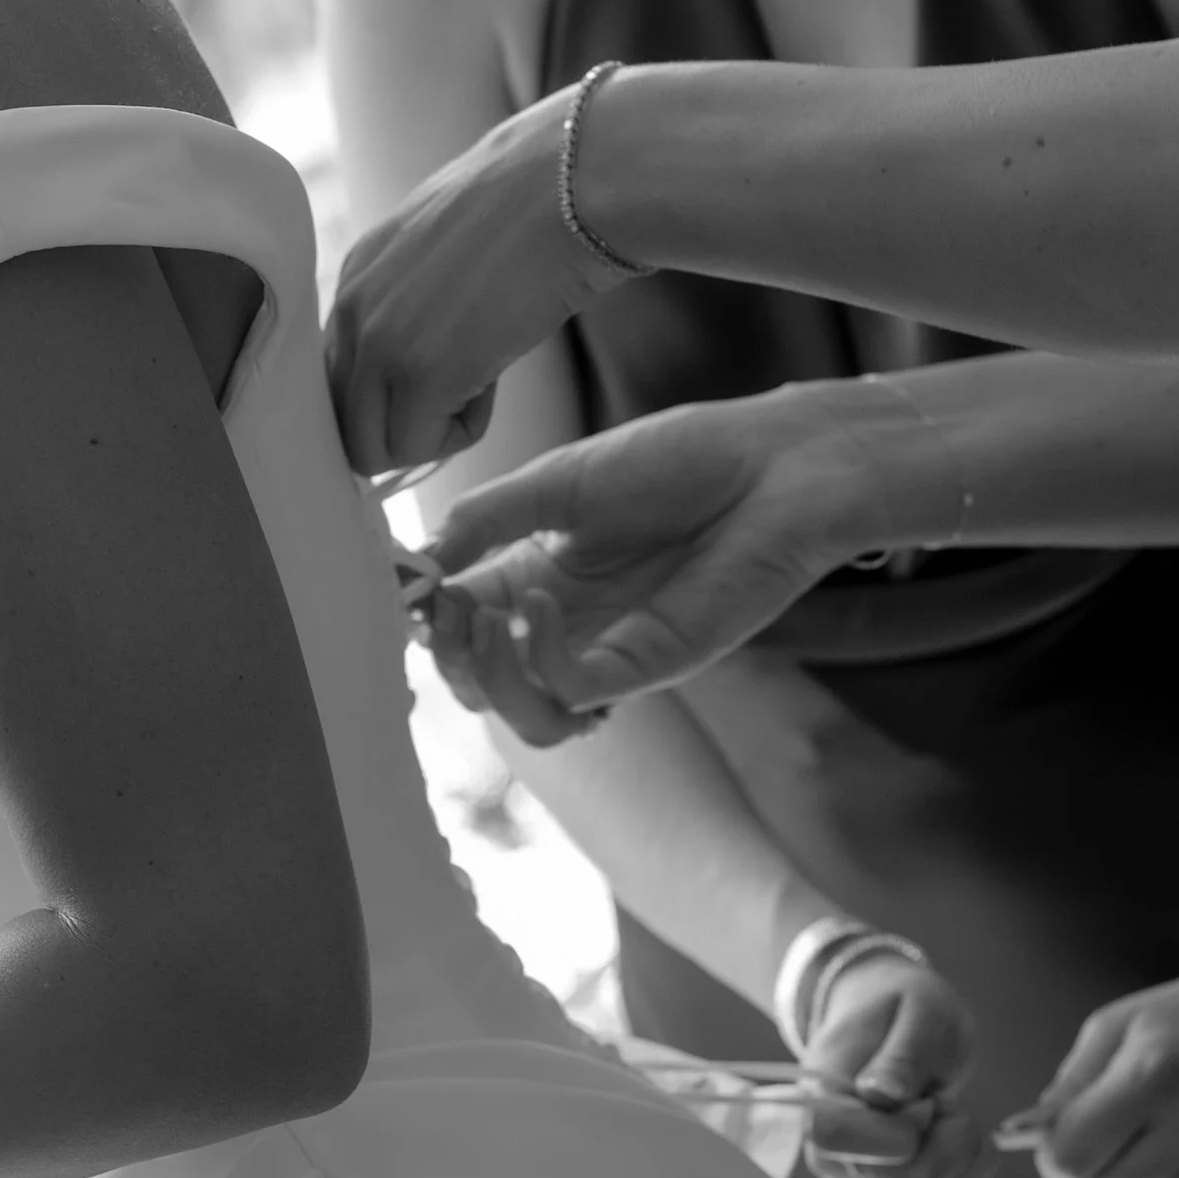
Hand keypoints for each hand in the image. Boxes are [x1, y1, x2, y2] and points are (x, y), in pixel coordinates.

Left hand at [327, 91, 616, 480]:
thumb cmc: (536, 211)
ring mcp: (377, 342)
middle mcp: (349, 308)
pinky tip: (495, 377)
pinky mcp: (417, 373)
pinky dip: (463, 431)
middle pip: (343, 420)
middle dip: (402, 424)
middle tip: (463, 387)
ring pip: (372, 448)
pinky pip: (420, 448)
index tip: (435, 385)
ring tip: (481, 378)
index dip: (385, 394)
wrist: (572, 186)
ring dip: (430, 433)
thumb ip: (415, 300)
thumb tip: (422, 363)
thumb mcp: (450, 248)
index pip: (337, 372)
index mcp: (355, 273)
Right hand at [410, 397, 851, 740]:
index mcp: (540, 580)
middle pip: (484, 685)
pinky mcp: (653, 662)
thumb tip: (416, 560)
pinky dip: (540, 659)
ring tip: (477, 625)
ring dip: (486, 682)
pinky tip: (539, 606)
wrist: (776, 463)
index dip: (423, 615)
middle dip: (447, 657)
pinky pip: (577, 692)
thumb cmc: (683, 459)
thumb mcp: (558, 480)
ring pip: (528, 718)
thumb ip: (485, 517)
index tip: (402, 583)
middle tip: (438, 611)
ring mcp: (611, 651)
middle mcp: (570, 627)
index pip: (460, 623)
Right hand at [797, 943, 990, 1177]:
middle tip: (944, 1104)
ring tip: (950, 1124)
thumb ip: (901, 1054)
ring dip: (961, 1171)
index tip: (923, 1096)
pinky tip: (960, 1157)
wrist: (894, 1022)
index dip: (906, 1132)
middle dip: (951, 1146)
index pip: (851, 1149)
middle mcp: (827, 1156)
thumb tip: (881, 1093)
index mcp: (821, 1103)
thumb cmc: (905, 1009)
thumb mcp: (918, 1012)